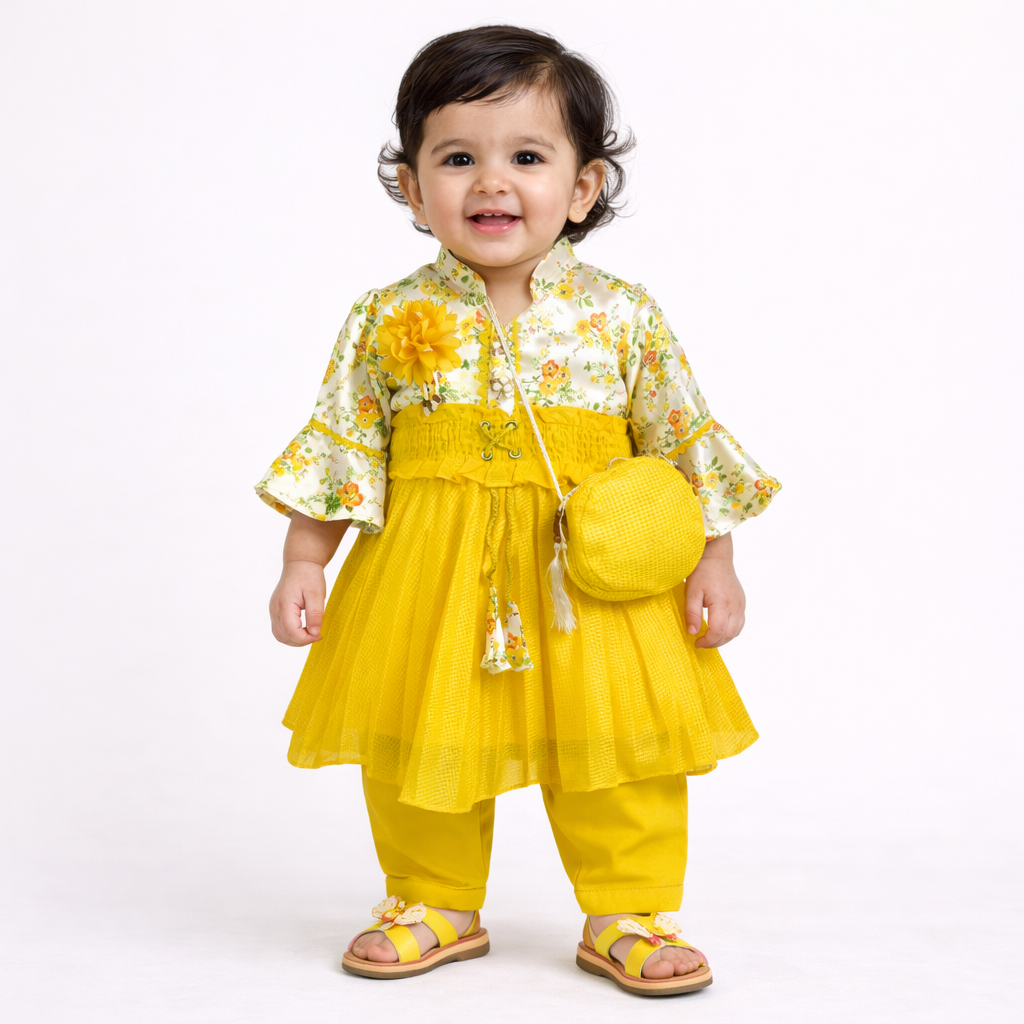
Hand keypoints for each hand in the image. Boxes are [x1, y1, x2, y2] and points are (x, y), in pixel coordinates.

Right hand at [270, 559, 326, 645]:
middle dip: (300, 641)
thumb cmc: (309, 576)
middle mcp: (275, 609)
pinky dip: (291, 634)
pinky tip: (303, 629)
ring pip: (280, 635)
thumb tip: (315, 633)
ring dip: (295, 639)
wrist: (300, 563)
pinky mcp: (276, 611)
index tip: (320, 635)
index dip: (306, 638)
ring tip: (311, 633)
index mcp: (284, 605)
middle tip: (317, 635)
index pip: (291, 632)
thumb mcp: (316, 594)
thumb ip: (315, 615)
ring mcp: (274, 610)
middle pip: (283, 637)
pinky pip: (280, 629)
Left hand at [683, 533, 745, 648]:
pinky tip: (719, 629)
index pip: (718, 631)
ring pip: (736, 631)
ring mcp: (741, 604)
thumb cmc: (702, 572)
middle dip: (715, 642)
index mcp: (722, 603)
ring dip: (724, 638)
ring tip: (709, 638)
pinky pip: (740, 623)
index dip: (707, 641)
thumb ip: (692, 613)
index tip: (697, 642)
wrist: (716, 556)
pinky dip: (730, 630)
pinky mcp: (742, 602)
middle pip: (729, 634)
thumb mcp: (692, 592)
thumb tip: (692, 632)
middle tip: (701, 643)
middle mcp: (735, 606)